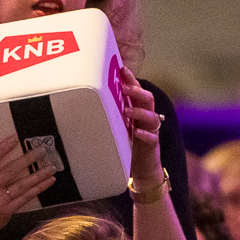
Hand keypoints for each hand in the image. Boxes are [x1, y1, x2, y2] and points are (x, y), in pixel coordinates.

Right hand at [0, 136, 55, 238]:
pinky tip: (49, 181)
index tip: (15, 138)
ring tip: (51, 166)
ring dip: (38, 174)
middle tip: (42, 150)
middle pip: (10, 170)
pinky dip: (39, 188)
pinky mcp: (7, 210)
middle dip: (28, 159)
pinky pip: (26, 197)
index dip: (2, 148)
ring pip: (22, 184)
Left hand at [116, 63, 163, 181]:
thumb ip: (110, 114)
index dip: (133, 80)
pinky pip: (152, 138)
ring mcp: (151, 132)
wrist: (142, 170)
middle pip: (148, 100)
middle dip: (137, 91)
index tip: (123, 69)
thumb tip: (87, 100)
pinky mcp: (152, 146)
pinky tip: (136, 132)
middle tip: (124, 87)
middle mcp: (147, 119)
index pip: (138, 91)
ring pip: (153, 117)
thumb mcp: (117, 126)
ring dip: (140, 112)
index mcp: (138, 112)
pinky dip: (145, 134)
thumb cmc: (127, 145)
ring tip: (127, 110)